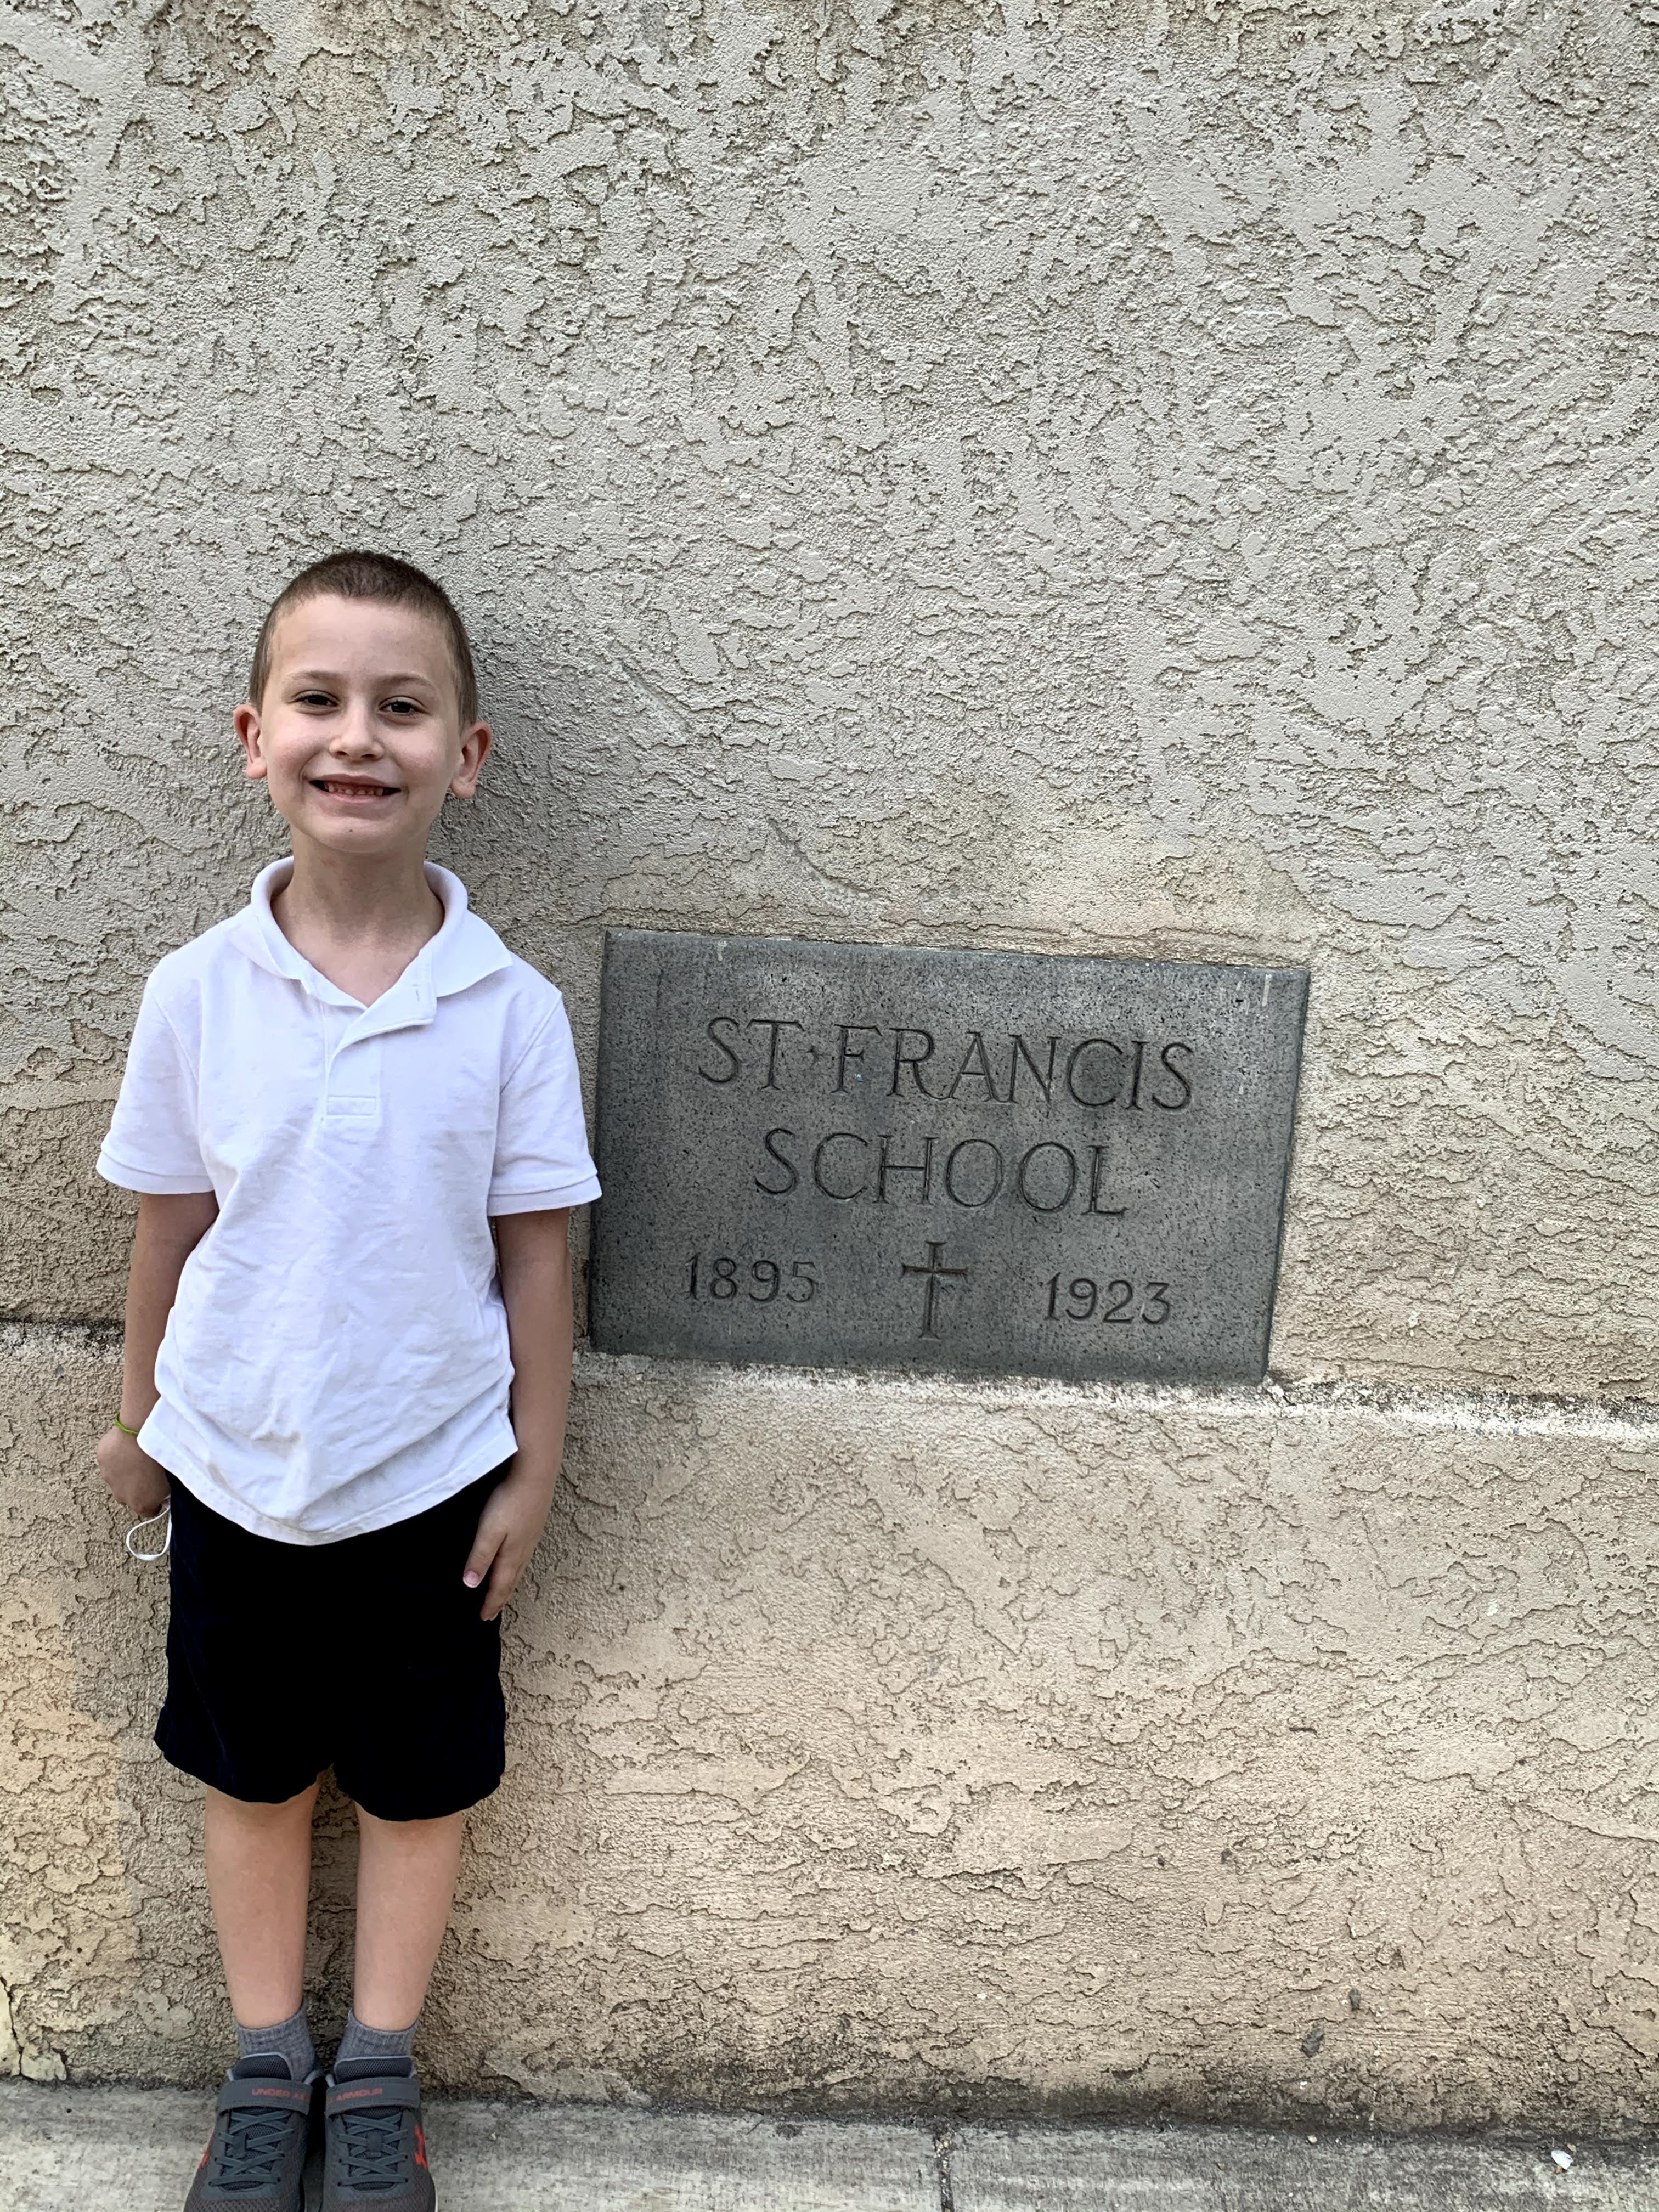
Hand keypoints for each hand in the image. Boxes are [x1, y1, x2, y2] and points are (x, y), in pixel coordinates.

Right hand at [96, 1426, 169, 1518]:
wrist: (141, 1434)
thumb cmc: (161, 1457)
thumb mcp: (173, 1480)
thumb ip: (166, 1491)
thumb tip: (165, 1490)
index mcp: (141, 1504)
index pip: (148, 1511)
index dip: (155, 1501)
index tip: (159, 1491)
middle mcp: (121, 1496)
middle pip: (129, 1496)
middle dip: (137, 1487)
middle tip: (147, 1471)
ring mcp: (108, 1478)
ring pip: (116, 1479)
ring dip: (124, 1471)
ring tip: (137, 1456)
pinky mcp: (101, 1460)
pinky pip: (109, 1461)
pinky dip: (116, 1456)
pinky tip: (126, 1445)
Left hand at [463, 1462, 556, 1621]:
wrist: (536, 1472)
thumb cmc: (510, 1500)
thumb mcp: (489, 1530)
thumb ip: (480, 1557)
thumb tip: (471, 1585)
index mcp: (512, 1555)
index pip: (500, 1586)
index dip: (491, 1603)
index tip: (483, 1618)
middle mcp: (524, 1550)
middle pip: (511, 1581)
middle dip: (501, 1598)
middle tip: (493, 1613)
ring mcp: (531, 1537)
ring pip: (519, 1568)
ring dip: (510, 1584)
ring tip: (504, 1592)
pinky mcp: (534, 1524)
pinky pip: (524, 1556)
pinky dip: (517, 1567)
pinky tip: (516, 1560)